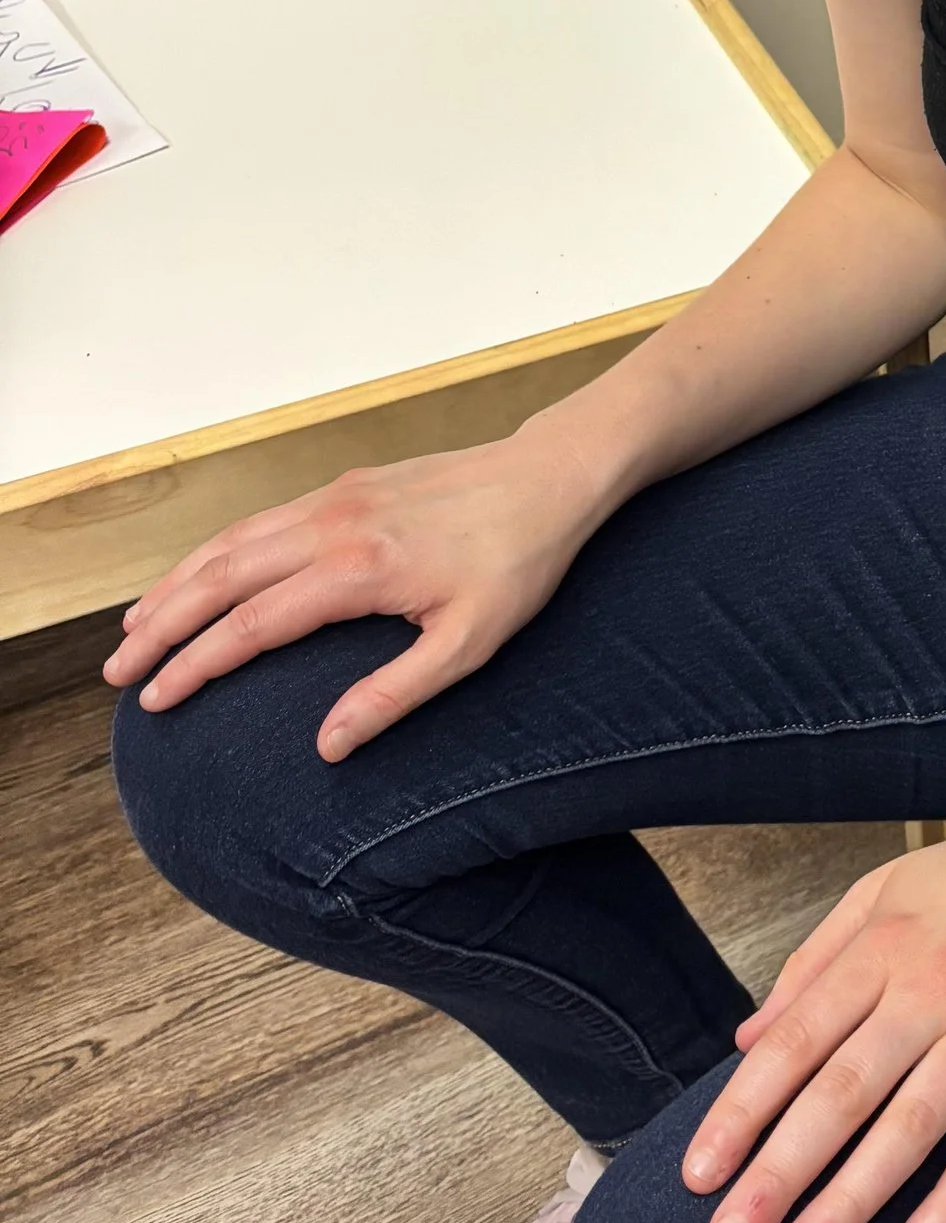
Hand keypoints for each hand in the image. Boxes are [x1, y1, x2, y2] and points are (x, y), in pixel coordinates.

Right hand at [100, 425, 609, 756]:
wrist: (551, 476)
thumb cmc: (520, 562)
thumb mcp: (470, 644)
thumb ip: (394, 694)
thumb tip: (326, 745)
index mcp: (357, 570)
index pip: (250, 626)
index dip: (195, 666)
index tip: (156, 701)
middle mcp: (331, 524)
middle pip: (220, 577)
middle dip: (161, 626)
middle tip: (118, 673)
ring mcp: (334, 497)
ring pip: (232, 542)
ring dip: (177, 584)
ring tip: (135, 628)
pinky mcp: (345, 484)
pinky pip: (260, 521)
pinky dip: (214, 552)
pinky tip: (199, 575)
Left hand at [683, 802, 945, 1222]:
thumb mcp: (885, 890)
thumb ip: (814, 962)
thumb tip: (746, 1039)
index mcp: (881, 947)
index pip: (794, 1042)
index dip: (742, 1112)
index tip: (699, 1176)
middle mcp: (930, 989)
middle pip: (841, 1094)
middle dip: (778, 1174)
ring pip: (910, 1128)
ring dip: (850, 1203)